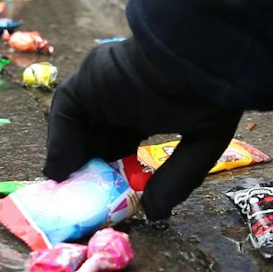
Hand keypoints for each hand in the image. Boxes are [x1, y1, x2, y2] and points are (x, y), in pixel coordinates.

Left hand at [45, 40, 244, 220]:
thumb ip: (177, 178)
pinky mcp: (88, 79)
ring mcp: (103, 86)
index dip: (113, 169)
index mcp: (148, 107)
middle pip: (94, 136)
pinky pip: (66, 113)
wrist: (203, 58)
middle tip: (84, 201)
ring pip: (78, 126)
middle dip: (89, 168)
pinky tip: (65, 172)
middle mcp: (121, 96)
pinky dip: (61, 143)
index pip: (120, 140)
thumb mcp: (201, 144)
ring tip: (71, 193)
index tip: (111, 198)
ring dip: (73, 159)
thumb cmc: (210, 96)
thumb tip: (156, 213)